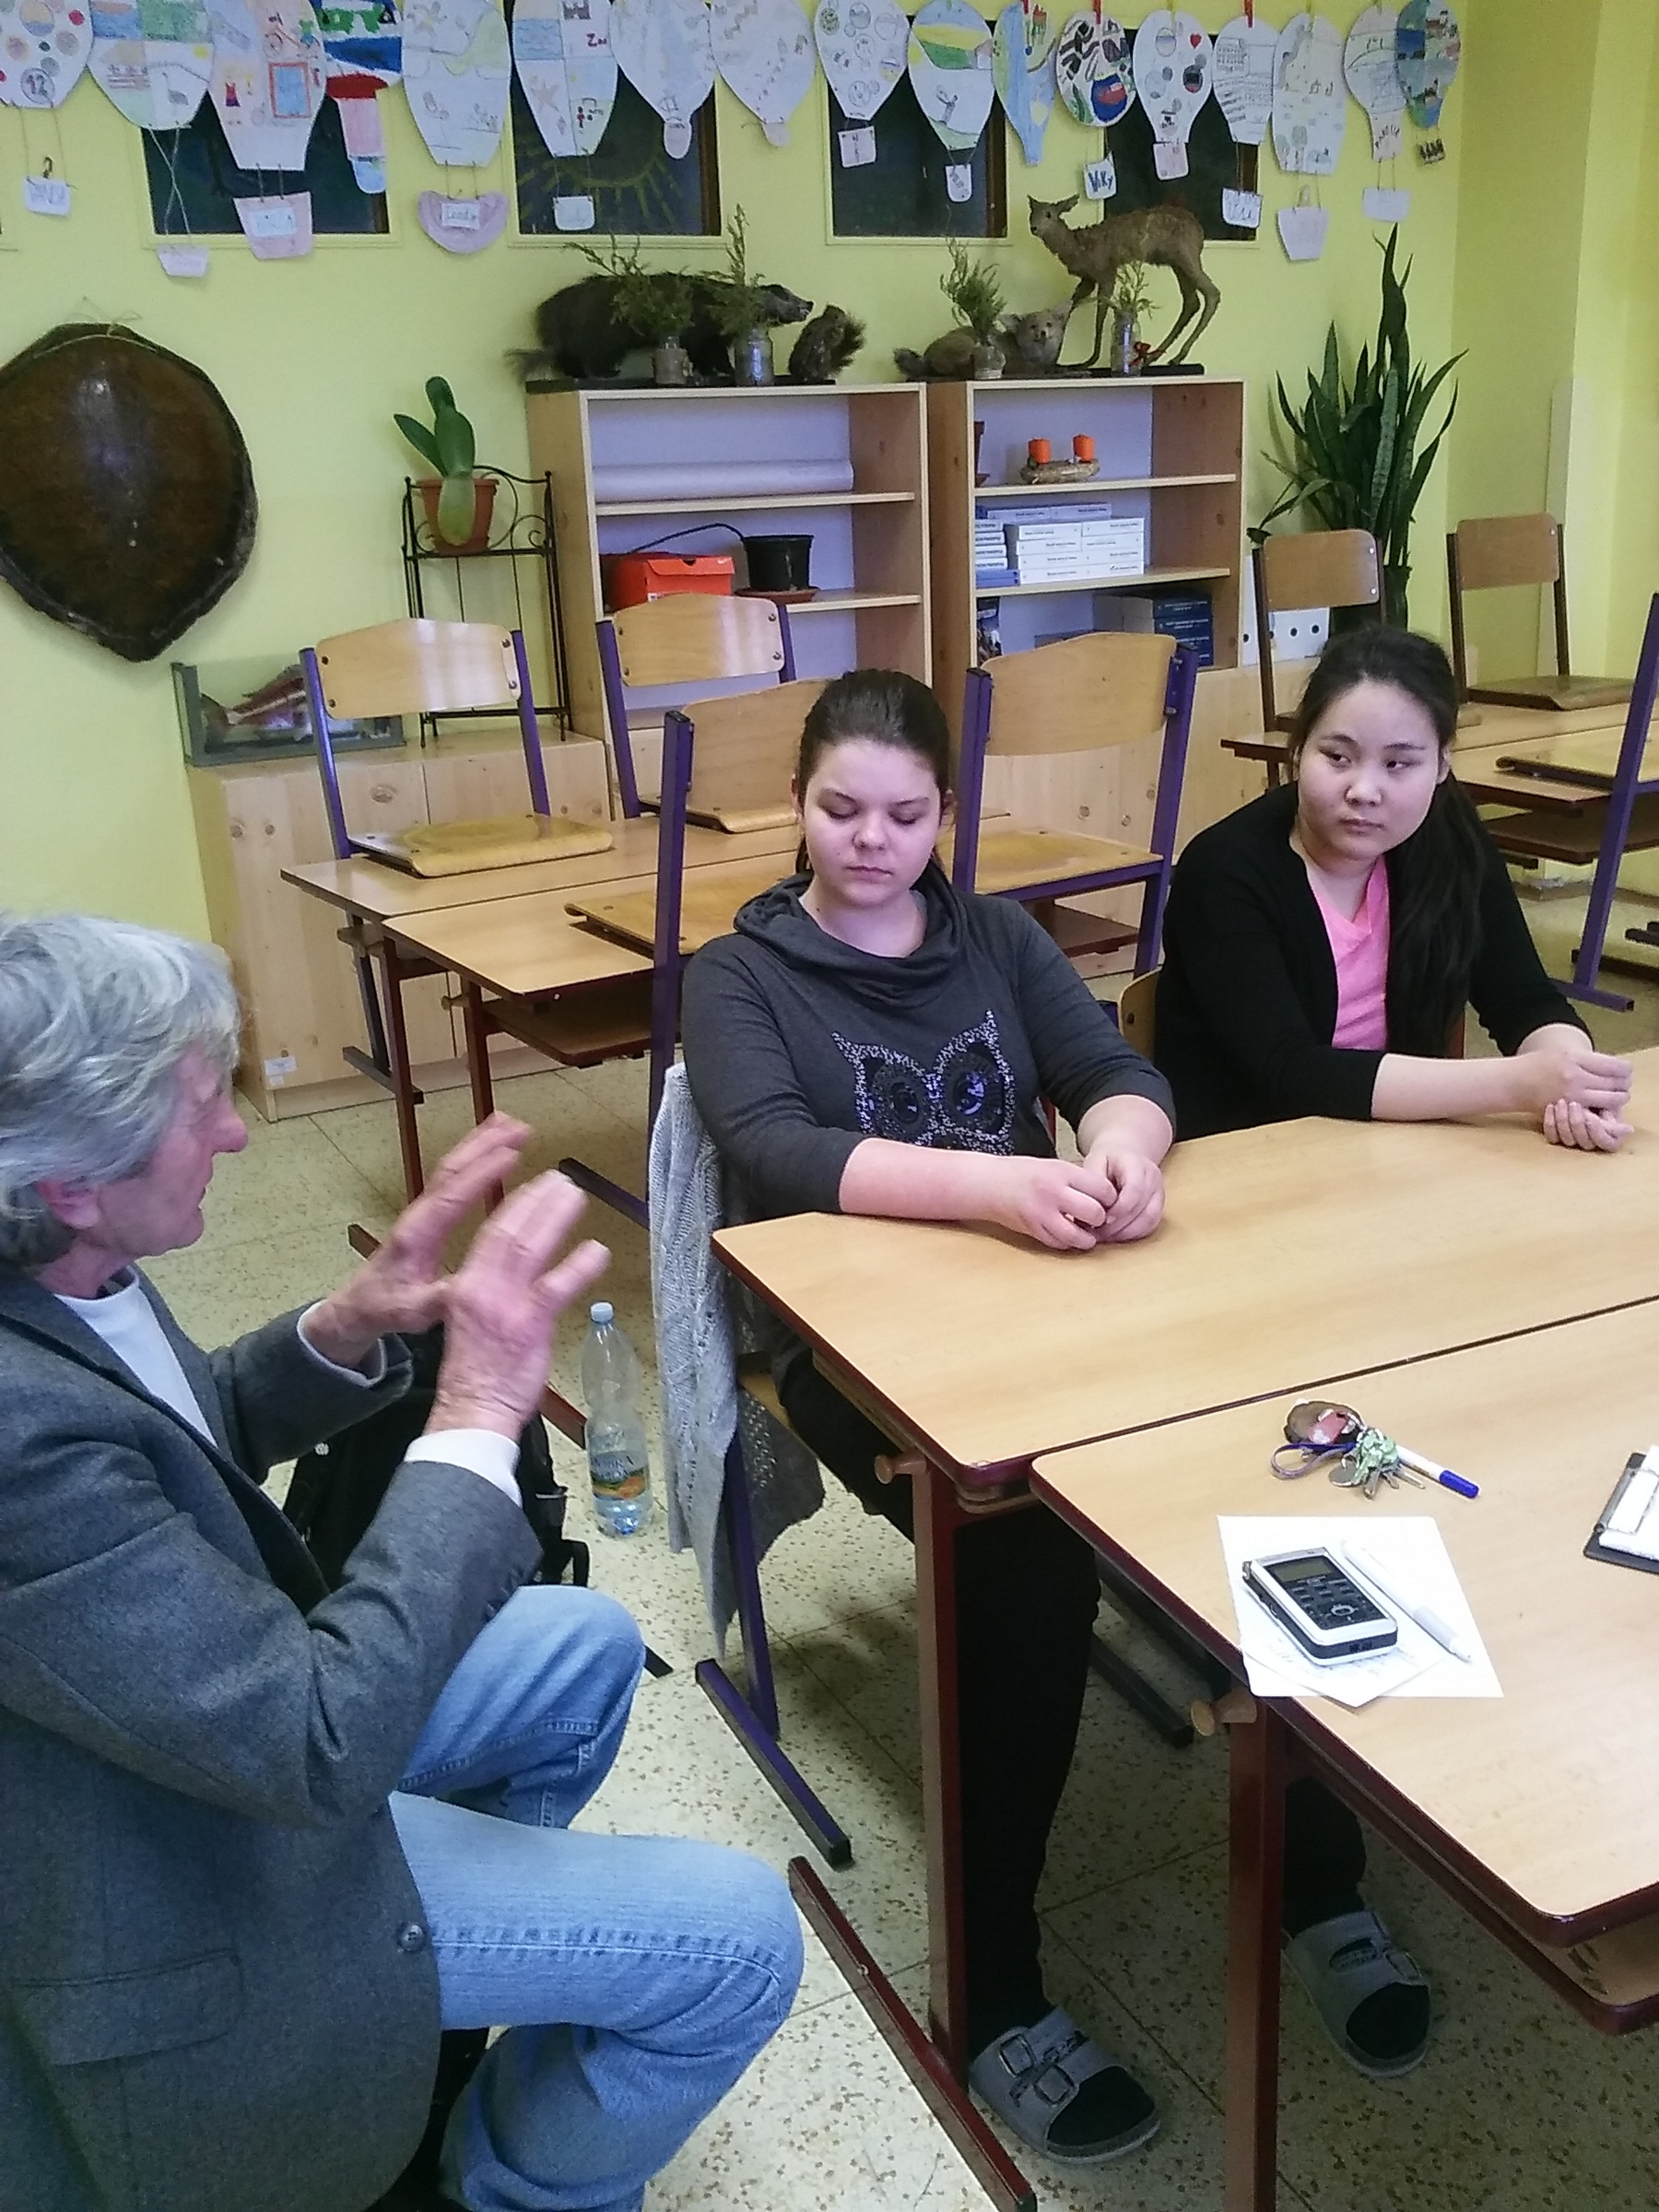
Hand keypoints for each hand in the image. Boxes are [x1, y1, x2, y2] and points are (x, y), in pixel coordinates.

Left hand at [303, 1116, 532, 1367]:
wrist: (360, 1304)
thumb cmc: (385, 1306)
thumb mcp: (411, 1312)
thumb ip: (436, 1301)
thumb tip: (467, 1290)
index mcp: (417, 1236)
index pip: (451, 1197)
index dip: (480, 1175)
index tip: (511, 1155)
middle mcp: (419, 1215)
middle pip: (452, 1169)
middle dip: (485, 1144)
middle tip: (520, 1126)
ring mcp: (423, 1209)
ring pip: (451, 1167)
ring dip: (480, 1142)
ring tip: (511, 1123)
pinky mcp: (429, 1211)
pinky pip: (452, 1176)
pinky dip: (474, 1155)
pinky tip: (494, 1147)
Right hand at [429, 1171, 609, 1437]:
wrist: (471, 1411)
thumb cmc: (474, 1373)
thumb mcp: (467, 1322)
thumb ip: (490, 1293)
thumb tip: (517, 1273)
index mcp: (464, 1286)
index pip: (489, 1233)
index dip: (514, 1205)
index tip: (533, 1186)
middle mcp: (481, 1288)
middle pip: (511, 1231)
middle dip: (537, 1200)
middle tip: (561, 1180)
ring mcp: (508, 1305)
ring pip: (531, 1247)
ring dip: (556, 1217)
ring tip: (576, 1197)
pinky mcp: (532, 1325)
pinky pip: (559, 1286)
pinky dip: (580, 1264)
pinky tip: (597, 1249)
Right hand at [983, 1156, 1120, 1250]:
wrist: (990, 1184)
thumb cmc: (1023, 1173)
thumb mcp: (1054, 1166)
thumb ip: (1079, 1180)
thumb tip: (1106, 1197)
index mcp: (1062, 1172)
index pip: (1102, 1188)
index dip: (1110, 1197)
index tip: (1107, 1200)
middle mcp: (1054, 1193)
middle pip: (1095, 1213)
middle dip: (1101, 1218)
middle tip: (1098, 1217)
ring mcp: (1042, 1214)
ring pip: (1078, 1236)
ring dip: (1087, 1237)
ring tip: (1087, 1231)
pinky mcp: (1034, 1231)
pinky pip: (1060, 1244)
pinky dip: (1068, 1242)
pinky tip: (1068, 1234)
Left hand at [1085, 1145, 1165, 1242]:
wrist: (1126, 1157)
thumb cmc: (1107, 1161)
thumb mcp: (1095, 1162)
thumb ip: (1094, 1181)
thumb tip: (1092, 1205)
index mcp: (1137, 1164)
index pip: (1135, 1190)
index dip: (1119, 1209)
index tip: (1102, 1219)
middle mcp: (1153, 1179)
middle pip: (1143, 1208)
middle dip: (1119, 1225)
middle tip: (1098, 1232)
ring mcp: (1159, 1194)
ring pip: (1149, 1220)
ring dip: (1126, 1233)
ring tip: (1105, 1235)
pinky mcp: (1159, 1207)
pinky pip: (1150, 1226)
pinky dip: (1132, 1234)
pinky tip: (1115, 1235)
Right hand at [1514, 1038, 1631, 1120]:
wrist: (1514, 1082)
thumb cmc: (1538, 1065)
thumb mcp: (1564, 1053)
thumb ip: (1588, 1059)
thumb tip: (1616, 1068)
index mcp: (1574, 1058)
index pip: (1613, 1065)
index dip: (1625, 1069)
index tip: (1626, 1071)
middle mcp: (1574, 1076)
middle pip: (1615, 1083)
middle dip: (1624, 1084)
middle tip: (1624, 1084)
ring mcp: (1571, 1095)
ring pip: (1610, 1099)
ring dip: (1618, 1098)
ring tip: (1617, 1095)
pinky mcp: (1567, 1110)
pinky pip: (1596, 1111)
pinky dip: (1604, 1109)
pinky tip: (1603, 1104)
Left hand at [1542, 1098, 1632, 1152]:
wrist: (1565, 1085)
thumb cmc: (1593, 1091)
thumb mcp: (1605, 1097)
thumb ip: (1613, 1110)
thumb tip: (1627, 1128)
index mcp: (1607, 1133)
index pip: (1609, 1144)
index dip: (1599, 1133)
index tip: (1592, 1118)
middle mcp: (1590, 1140)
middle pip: (1586, 1143)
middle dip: (1578, 1123)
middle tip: (1574, 1103)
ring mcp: (1572, 1139)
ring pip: (1568, 1140)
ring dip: (1564, 1120)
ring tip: (1561, 1102)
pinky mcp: (1555, 1136)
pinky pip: (1552, 1137)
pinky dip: (1550, 1122)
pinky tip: (1550, 1107)